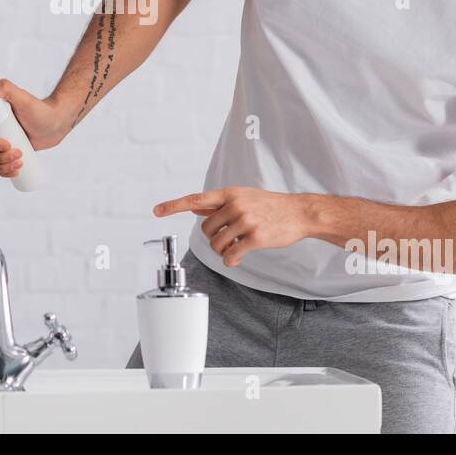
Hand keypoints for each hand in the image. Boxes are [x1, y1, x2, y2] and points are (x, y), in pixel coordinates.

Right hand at [0, 79, 70, 178]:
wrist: (55, 123)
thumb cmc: (39, 109)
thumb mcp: (22, 98)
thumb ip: (4, 88)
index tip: (7, 144)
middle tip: (19, 154)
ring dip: (2, 166)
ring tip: (20, 162)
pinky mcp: (4, 151)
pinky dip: (3, 172)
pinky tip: (15, 172)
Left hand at [154, 186, 317, 266]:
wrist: (299, 212)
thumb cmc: (270, 205)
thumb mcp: (244, 196)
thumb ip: (219, 203)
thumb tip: (194, 206)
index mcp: (230, 194)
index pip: (196, 198)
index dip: (174, 205)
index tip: (156, 210)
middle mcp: (235, 205)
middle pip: (207, 229)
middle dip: (214, 238)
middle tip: (227, 239)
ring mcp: (246, 221)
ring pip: (217, 244)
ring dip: (223, 250)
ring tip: (234, 247)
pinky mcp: (256, 237)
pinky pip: (232, 254)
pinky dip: (231, 260)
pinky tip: (236, 258)